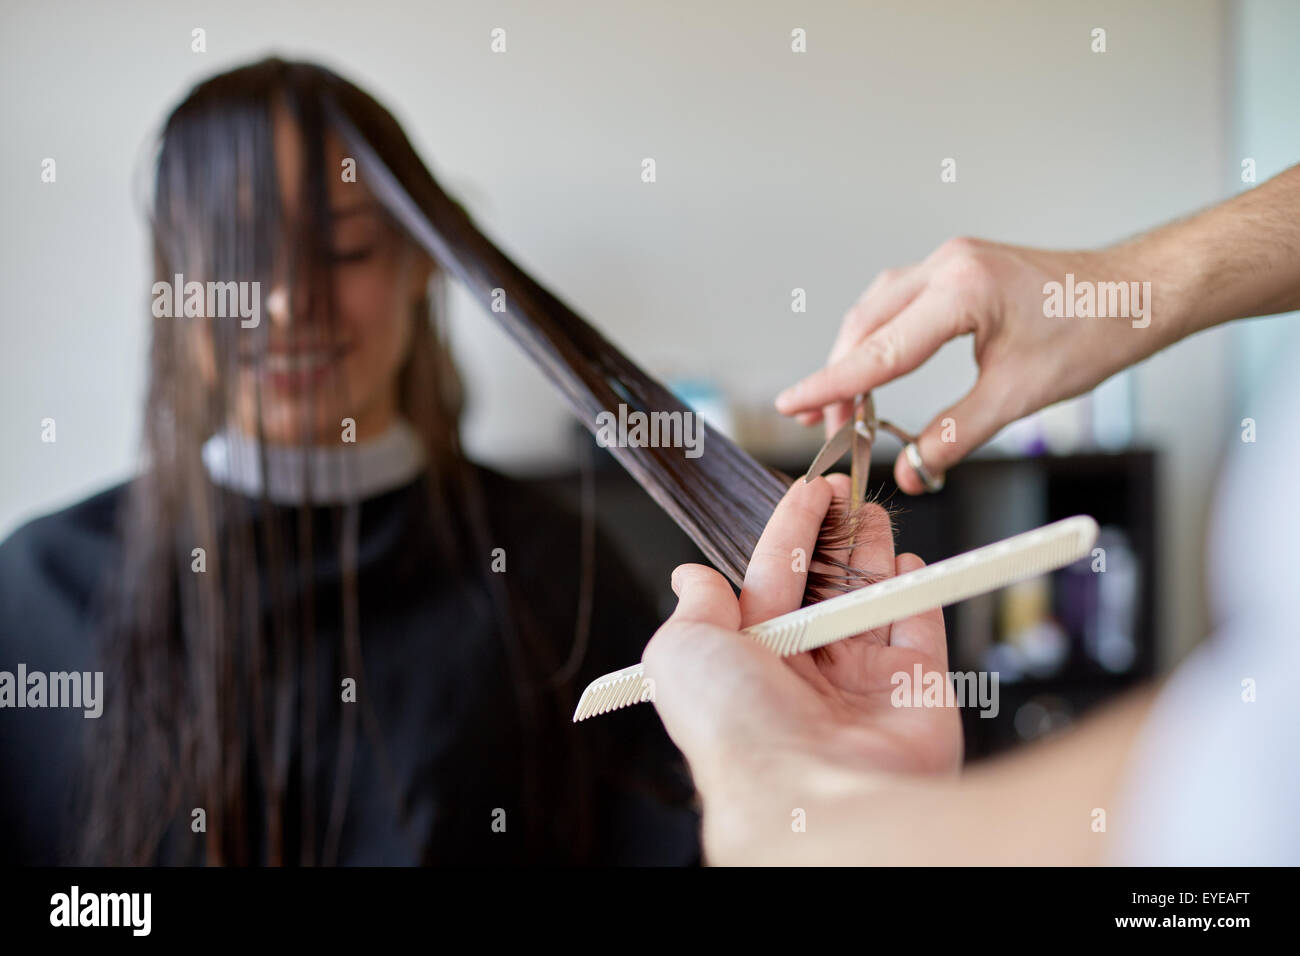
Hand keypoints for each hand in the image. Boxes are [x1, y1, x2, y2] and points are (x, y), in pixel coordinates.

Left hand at [642, 475, 961, 846]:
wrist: (808, 793)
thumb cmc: (738, 730)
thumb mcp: (682, 652)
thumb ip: (694, 609)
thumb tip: (690, 578)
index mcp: (749, 661)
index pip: (772, 578)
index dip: (791, 530)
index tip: (812, 490)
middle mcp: (805, 675)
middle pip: (825, 587)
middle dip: (836, 537)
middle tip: (849, 492)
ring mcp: (863, 685)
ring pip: (872, 602)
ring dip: (876, 554)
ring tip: (877, 514)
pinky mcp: (916, 694)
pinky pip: (920, 631)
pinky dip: (918, 594)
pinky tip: (910, 562)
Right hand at [774, 239, 1155, 492]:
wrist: (1137, 292)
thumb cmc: (1094, 330)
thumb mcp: (1019, 395)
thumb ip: (955, 434)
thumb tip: (911, 468)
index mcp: (962, 291)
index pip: (879, 350)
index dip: (831, 385)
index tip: (792, 404)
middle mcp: (948, 266)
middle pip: (865, 326)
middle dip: (838, 377)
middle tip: (824, 426)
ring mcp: (951, 262)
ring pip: (876, 310)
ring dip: (856, 357)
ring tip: (846, 408)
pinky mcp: (959, 270)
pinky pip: (899, 302)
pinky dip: (879, 339)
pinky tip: (878, 367)